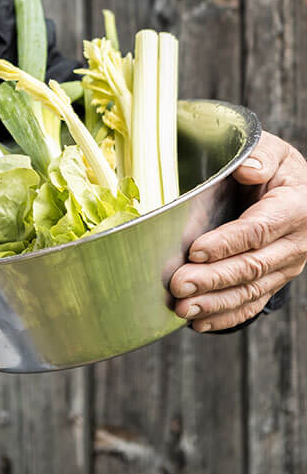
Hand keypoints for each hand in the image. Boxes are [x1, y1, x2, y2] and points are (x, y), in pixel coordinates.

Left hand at [169, 132, 306, 331]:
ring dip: (215, 303)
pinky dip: (226, 316)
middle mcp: (295, 243)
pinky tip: (199, 322)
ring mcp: (286, 266)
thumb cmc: (276, 167)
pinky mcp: (275, 280)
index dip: (227, 243)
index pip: (258, 230)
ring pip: (250, 290)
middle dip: (213, 279)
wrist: (297, 189)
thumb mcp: (273, 150)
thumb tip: (249, 170)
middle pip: (252, 267)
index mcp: (294, 209)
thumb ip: (262, 156)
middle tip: (178, 286)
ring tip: (181, 308)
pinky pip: (253, 303)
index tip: (194, 251)